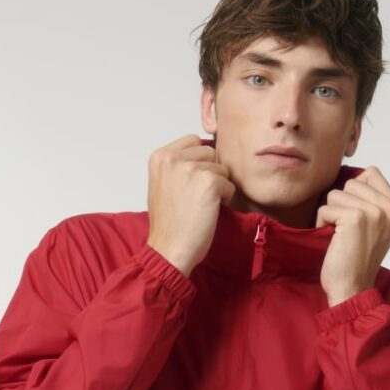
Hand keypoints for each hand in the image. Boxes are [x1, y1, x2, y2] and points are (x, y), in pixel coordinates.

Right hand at [146, 134, 235, 276]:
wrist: (169, 250)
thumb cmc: (168, 224)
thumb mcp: (162, 184)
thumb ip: (177, 166)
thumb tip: (205, 153)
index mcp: (160, 156)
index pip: (193, 140)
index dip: (199, 161)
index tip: (193, 182)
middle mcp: (173, 158)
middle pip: (209, 151)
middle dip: (210, 171)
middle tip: (198, 196)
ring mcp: (191, 169)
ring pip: (221, 167)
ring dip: (218, 186)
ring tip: (201, 205)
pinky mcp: (209, 182)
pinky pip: (230, 184)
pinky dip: (225, 199)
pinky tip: (209, 212)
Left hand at [315, 166, 389, 302]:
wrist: (353, 288)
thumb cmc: (357, 259)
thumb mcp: (374, 226)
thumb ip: (371, 200)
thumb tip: (352, 174)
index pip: (370, 173)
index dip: (354, 190)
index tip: (354, 216)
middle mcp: (389, 208)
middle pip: (350, 182)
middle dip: (340, 205)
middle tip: (346, 230)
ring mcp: (374, 212)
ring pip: (335, 194)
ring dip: (330, 215)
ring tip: (340, 235)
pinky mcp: (355, 219)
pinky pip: (326, 208)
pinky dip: (322, 223)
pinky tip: (332, 240)